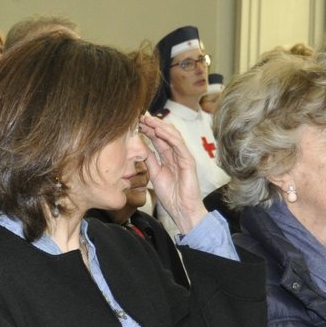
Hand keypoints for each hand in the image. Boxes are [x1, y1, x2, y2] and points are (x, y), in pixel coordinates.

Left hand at [139, 114, 207, 232]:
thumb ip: (149, 160)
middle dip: (153, 124)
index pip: (158, 139)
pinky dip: (169, 136)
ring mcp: (183, 156)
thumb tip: (140, 147)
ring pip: (173, 136)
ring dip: (160, 126)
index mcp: (168, 158)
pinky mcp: (189, 161)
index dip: (148, 130)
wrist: (182, 210)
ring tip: (148, 119)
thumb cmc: (171, 196)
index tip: (136, 123)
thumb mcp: (155, 174)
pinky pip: (179, 145)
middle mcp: (176, 154)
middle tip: (141, 116)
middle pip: (165, 134)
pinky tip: (159, 130)